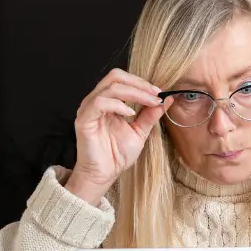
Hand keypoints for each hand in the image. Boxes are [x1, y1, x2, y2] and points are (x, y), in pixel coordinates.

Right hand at [65, 69, 170, 204]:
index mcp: (108, 101)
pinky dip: (117, 105)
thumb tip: (167, 99)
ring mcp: (88, 109)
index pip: (123, 80)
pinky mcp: (84, 119)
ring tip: (148, 102)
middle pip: (115, 76)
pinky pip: (99, 103)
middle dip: (139, 84)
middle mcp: (96, 101)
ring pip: (110, 87)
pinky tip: (130, 113)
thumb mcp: (140, 131)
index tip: (160, 93)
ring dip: (133, 92)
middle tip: (155, 95)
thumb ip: (150, 115)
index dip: (142, 83)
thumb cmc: (117, 154)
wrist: (104, 174)